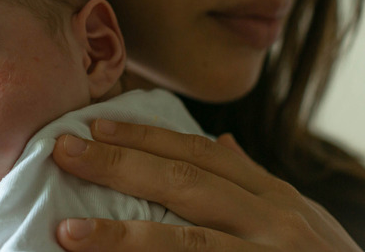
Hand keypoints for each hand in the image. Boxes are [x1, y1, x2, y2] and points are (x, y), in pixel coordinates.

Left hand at [51, 120, 361, 250]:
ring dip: (124, 237)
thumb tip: (218, 141)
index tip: (98, 125)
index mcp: (274, 197)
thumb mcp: (299, 216)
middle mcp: (273, 221)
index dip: (147, 137)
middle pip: (185, 185)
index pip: (202, 155)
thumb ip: (254, 181)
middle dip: (122, 165)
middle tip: (65, 150)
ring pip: (187, 242)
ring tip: (69, 231)